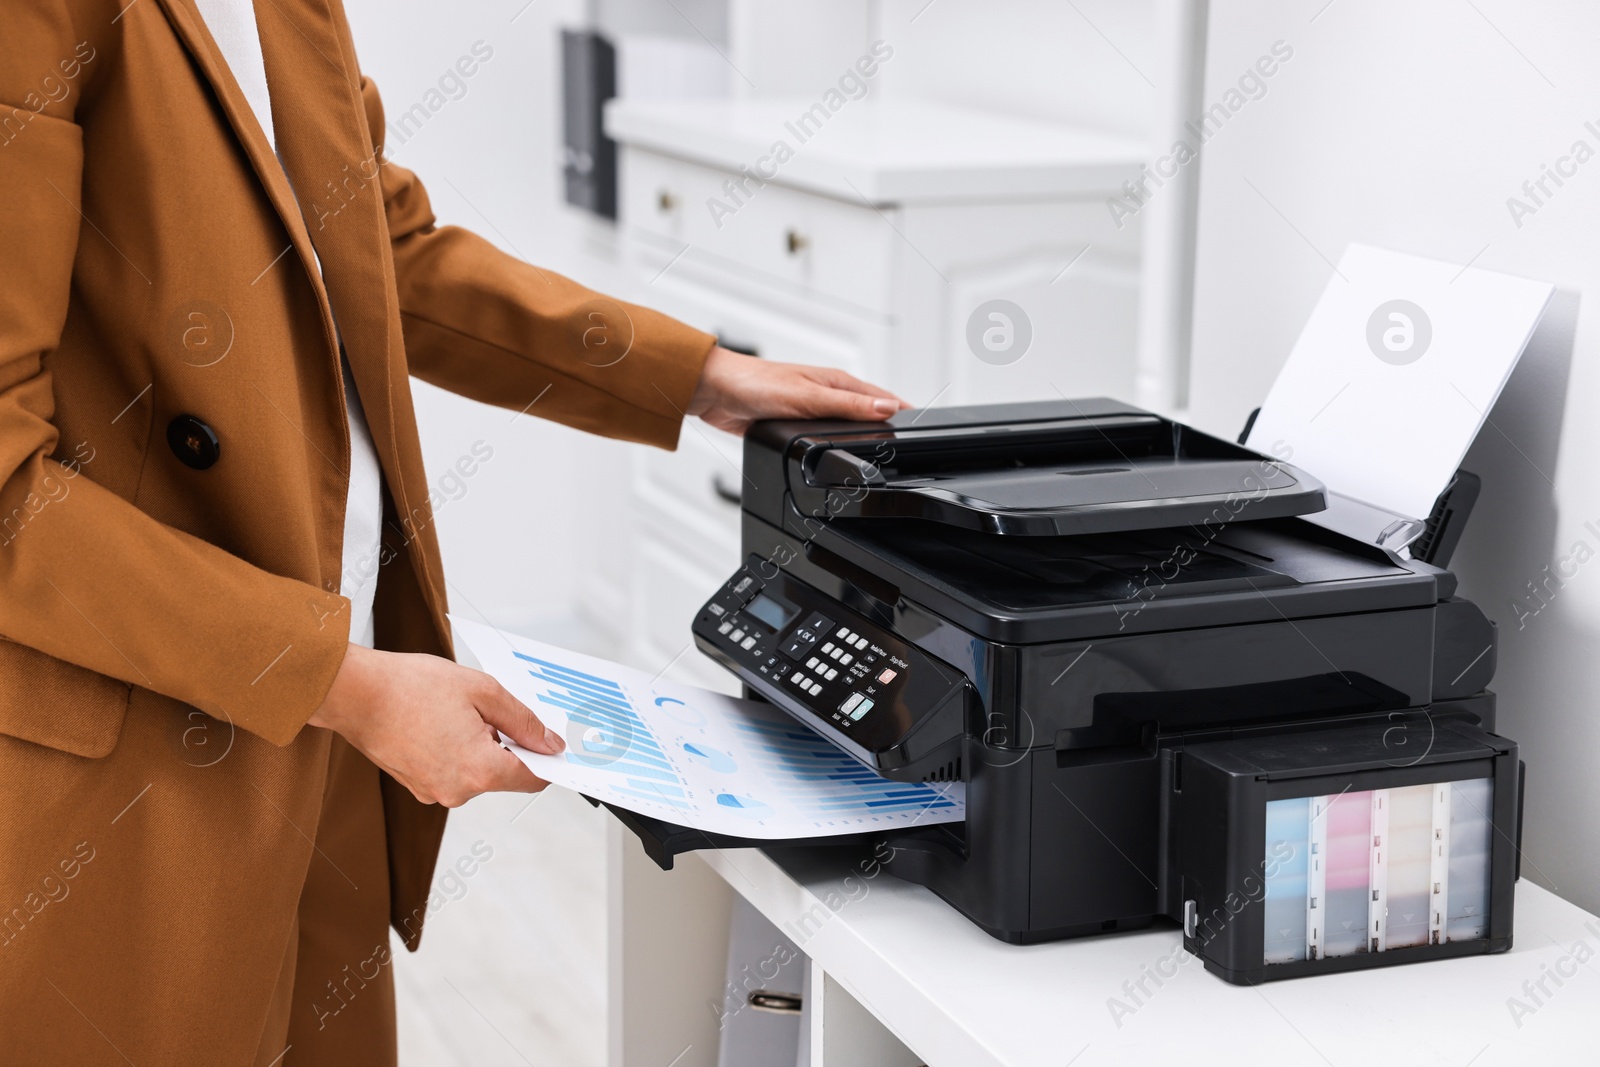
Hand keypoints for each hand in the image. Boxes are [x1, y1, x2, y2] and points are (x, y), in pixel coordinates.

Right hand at [308, 644, 564, 806]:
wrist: (355, 693)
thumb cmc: (410, 687)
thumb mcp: (483, 691)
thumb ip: (523, 721)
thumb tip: (550, 743)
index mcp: (479, 771)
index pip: (533, 778)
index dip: (546, 758)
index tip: (550, 742)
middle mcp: (458, 791)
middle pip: (504, 774)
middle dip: (507, 743)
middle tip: (490, 709)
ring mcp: (434, 792)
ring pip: (477, 772)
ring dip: (479, 745)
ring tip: (455, 712)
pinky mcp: (417, 786)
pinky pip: (452, 771)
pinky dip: (455, 750)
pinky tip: (439, 722)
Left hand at [687, 346, 910, 434]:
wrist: (716, 392)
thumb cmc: (755, 383)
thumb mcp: (809, 398)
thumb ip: (848, 405)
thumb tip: (886, 406)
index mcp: (836, 383)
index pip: (881, 398)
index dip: (903, 411)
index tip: (926, 425)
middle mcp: (826, 394)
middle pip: (867, 413)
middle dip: (889, 426)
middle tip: (910, 444)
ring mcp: (811, 410)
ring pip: (845, 427)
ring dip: (862, 435)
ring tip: (883, 451)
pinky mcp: (793, 425)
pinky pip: (822, 438)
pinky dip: (834, 445)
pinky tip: (837, 455)